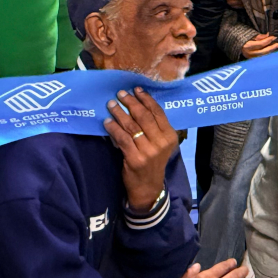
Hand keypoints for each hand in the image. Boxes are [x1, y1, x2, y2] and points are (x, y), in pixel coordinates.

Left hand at [103, 88, 178, 212]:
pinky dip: (113, 128)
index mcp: (170, 136)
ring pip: (132, 126)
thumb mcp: (160, 145)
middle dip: (131, 103)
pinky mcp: (135, 159)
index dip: (146, 99)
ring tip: (111, 105)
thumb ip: (153, 129)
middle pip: (144, 117)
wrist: (148, 188)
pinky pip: (122, 139)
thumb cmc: (153, 163)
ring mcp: (149, 151)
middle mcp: (161, 143)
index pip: (158, 113)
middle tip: (120, 94)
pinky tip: (107, 122)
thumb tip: (136, 106)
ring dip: (120, 113)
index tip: (136, 89)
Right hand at [241, 33, 277, 58]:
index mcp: (247, 46)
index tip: (274, 37)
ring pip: (262, 56)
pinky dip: (266, 54)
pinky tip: (271, 51)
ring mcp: (249, 57)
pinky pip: (260, 57)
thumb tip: (267, 35)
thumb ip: (258, 36)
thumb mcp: (249, 34)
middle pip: (263, 52)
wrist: (233, 42)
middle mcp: (248, 53)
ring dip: (270, 51)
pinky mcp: (250, 59)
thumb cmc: (241, 37)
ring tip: (277, 47)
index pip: (260, 44)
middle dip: (272, 48)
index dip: (268, 40)